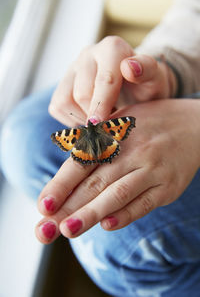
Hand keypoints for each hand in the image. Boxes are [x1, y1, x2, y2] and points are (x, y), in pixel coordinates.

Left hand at [35, 98, 199, 242]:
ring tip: (69, 230)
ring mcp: (151, 168)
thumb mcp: (120, 123)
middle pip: (95, 182)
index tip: (43, 206)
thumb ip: (93, 144)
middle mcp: (131, 151)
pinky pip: (145, 202)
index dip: (60, 184)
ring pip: (117, 194)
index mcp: (114, 134)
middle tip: (45, 230)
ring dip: (92, 213)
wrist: (193, 124)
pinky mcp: (168, 185)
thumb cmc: (148, 125)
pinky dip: (126, 214)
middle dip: (69, 207)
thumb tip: (65, 174)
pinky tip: (108, 225)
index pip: (81, 162)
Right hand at [48, 36, 176, 126]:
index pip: (104, 80)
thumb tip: (129, 67)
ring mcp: (72, 68)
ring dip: (82, 119)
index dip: (103, 106)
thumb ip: (147, 71)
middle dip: (96, 116)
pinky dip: (71, 119)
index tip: (102, 126)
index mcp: (112, 49)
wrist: (133, 87)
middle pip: (82, 94)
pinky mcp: (63, 84)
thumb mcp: (155, 79)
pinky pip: (57, 107)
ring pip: (64, 101)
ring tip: (100, 121)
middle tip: (110, 127)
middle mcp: (88, 54)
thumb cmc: (145, 86)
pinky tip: (89, 118)